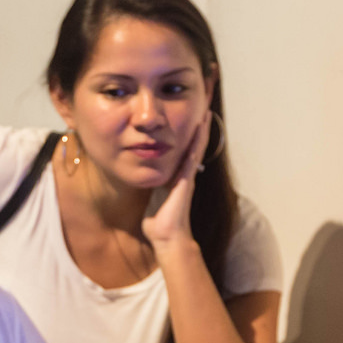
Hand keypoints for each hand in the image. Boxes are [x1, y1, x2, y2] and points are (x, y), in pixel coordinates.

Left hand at [139, 106, 210, 250]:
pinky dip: (197, 142)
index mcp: (175, 176)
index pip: (183, 148)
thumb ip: (148, 185)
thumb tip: (138, 175)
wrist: (166, 237)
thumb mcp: (150, 196)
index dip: (187, 132)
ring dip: (201, 129)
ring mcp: (187, 176)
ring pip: (196, 147)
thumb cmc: (158, 221)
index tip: (189, 114)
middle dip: (198, 126)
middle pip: (194, 144)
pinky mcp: (186, 181)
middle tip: (202, 104)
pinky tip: (201, 128)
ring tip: (205, 110)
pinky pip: (192, 157)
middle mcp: (184, 174)